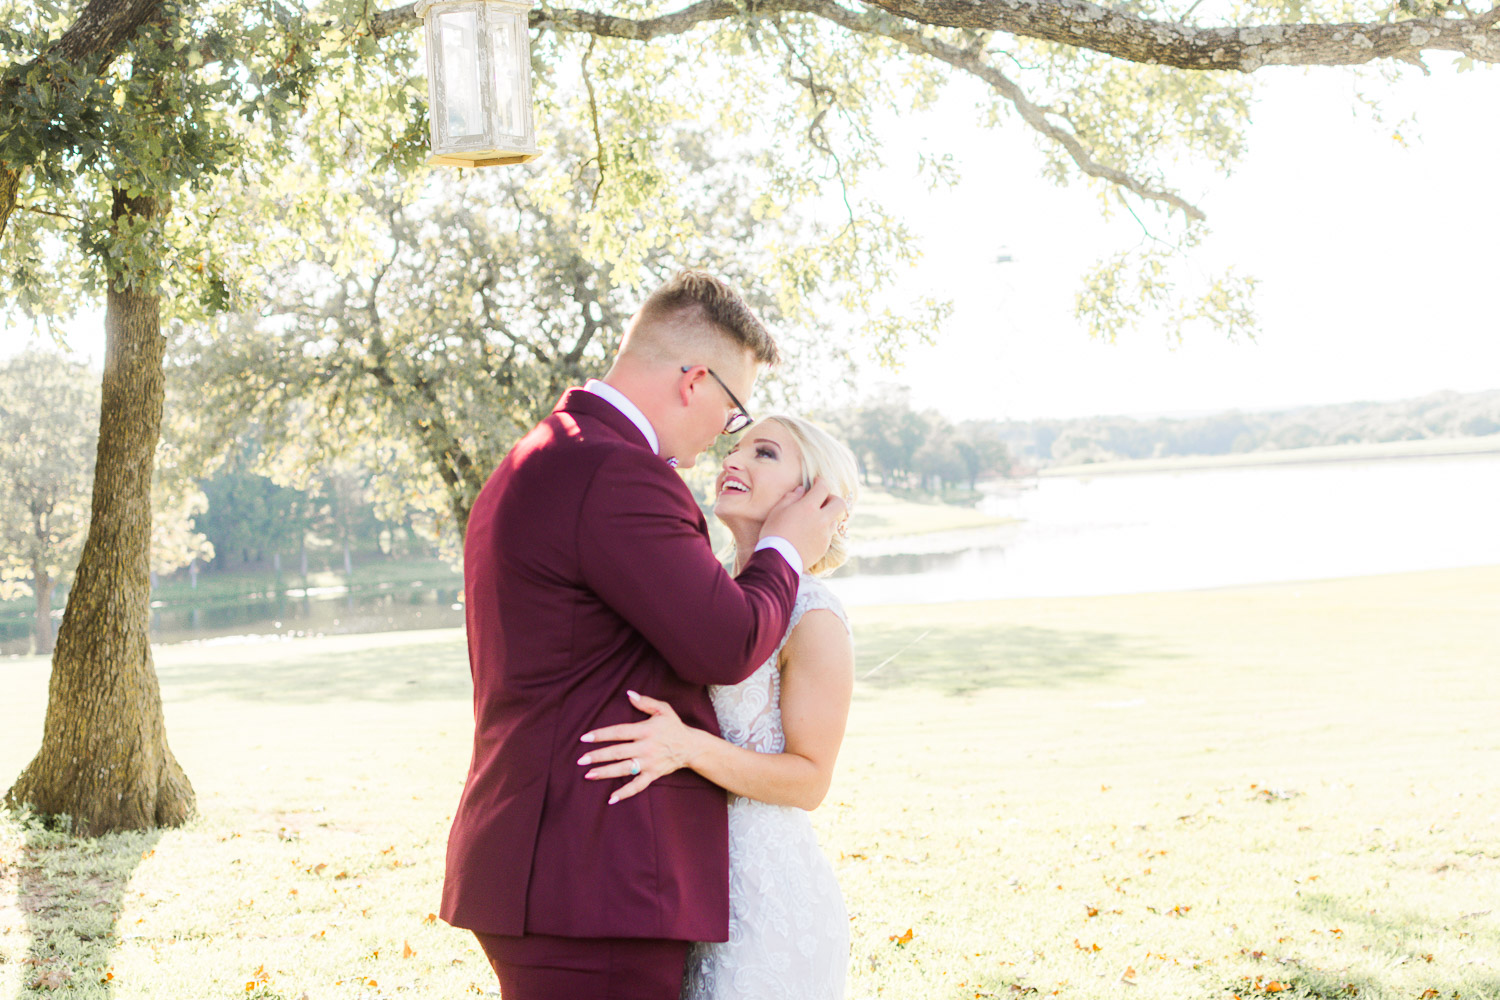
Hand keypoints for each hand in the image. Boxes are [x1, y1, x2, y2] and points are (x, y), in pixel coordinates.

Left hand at [578, 690, 703, 804]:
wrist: (691, 747)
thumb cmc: (674, 726)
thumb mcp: (663, 709)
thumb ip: (645, 702)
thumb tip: (628, 694)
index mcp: (645, 730)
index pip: (619, 732)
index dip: (601, 735)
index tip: (585, 738)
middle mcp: (646, 747)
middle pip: (618, 752)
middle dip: (598, 756)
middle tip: (580, 760)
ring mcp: (649, 763)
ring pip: (624, 769)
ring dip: (605, 773)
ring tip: (588, 775)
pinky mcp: (653, 774)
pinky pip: (638, 786)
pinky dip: (625, 792)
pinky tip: (611, 798)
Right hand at [761, 477, 845, 570]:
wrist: (778, 560)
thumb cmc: (774, 532)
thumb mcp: (777, 511)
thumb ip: (791, 497)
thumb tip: (801, 490)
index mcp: (809, 507)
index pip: (823, 488)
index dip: (820, 482)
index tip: (816, 481)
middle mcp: (821, 520)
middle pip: (839, 503)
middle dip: (832, 498)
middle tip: (822, 500)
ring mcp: (825, 535)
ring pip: (835, 520)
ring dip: (827, 516)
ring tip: (814, 519)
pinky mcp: (824, 547)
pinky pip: (828, 534)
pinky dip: (822, 530)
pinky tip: (810, 533)